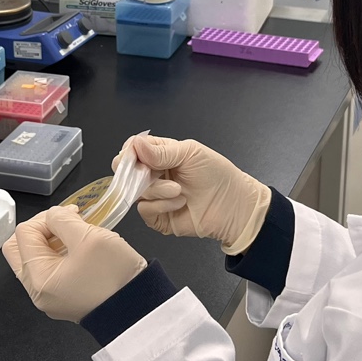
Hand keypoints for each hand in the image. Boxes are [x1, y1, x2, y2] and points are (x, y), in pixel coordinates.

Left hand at [3, 206, 147, 322]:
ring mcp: (51, 297)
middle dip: (41, 229)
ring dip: (53, 241)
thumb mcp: (88, 237)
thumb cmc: (116, 278)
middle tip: (64, 222)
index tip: (70, 215)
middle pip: (20, 249)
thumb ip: (62, 220)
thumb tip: (53, 216)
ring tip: (79, 234)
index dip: (46, 217)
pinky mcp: (64, 298)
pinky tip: (82, 249)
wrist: (139, 310)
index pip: (23, 234)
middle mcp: (39, 292)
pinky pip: (52, 270)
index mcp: (38, 279)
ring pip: (36, 259)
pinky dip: (61, 255)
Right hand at [121, 135, 271, 254]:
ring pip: (135, 191)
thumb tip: (135, 145)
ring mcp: (155, 195)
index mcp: (162, 154)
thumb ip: (161, 151)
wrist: (233, 207)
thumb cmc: (218, 175)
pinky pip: (144, 209)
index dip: (129, 152)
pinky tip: (179, 202)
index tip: (133, 156)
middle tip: (152, 173)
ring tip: (178, 190)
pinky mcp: (157, 216)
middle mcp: (155, 174)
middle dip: (136, 173)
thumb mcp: (190, 154)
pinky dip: (160, 205)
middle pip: (128, 171)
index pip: (134, 149)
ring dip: (157, 190)